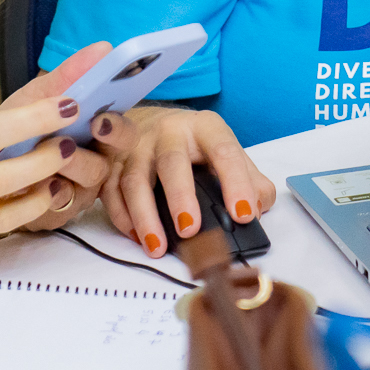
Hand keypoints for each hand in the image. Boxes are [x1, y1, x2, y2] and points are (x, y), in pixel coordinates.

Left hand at [0, 49, 140, 231]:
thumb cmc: (18, 127)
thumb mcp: (37, 98)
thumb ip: (68, 76)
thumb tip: (103, 47)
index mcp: (97, 136)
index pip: (124, 134)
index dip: (119, 128)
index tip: (102, 118)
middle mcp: (94, 166)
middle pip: (109, 164)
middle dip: (93, 151)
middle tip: (77, 139)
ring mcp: (76, 194)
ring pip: (86, 186)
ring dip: (68, 168)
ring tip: (48, 156)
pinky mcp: (54, 216)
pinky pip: (58, 210)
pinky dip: (45, 194)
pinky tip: (31, 184)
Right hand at [99, 106, 273, 257]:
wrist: (149, 121)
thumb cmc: (193, 144)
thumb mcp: (224, 151)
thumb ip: (249, 178)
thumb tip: (258, 208)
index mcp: (204, 127)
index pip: (224, 151)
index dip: (235, 182)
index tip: (243, 214)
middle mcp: (169, 132)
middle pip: (172, 161)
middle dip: (181, 197)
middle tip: (190, 231)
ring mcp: (137, 146)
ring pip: (135, 179)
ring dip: (145, 216)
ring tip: (158, 247)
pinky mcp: (112, 162)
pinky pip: (111, 191)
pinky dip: (123, 218)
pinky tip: (137, 238)